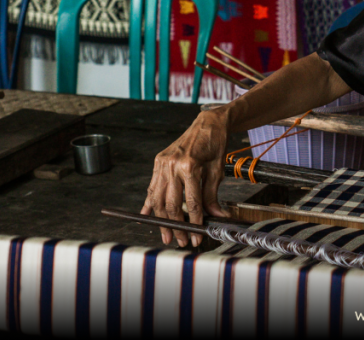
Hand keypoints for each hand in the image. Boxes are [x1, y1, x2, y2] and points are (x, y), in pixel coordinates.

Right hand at [141, 107, 230, 246]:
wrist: (207, 123)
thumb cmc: (215, 144)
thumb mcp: (217, 170)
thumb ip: (212, 195)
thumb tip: (216, 217)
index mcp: (189, 166)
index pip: (192, 203)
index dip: (195, 222)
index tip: (197, 236)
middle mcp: (172, 166)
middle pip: (172, 205)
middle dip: (176, 226)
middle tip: (183, 240)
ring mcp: (162, 164)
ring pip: (159, 199)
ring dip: (162, 220)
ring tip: (167, 235)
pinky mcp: (158, 162)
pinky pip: (152, 187)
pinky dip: (149, 204)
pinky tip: (146, 217)